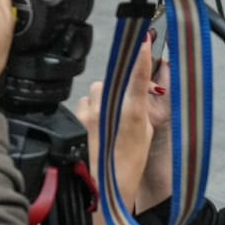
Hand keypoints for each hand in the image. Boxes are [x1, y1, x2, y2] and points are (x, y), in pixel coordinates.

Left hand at [75, 33, 163, 208]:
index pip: (137, 78)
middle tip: (124, 110)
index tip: (143, 39)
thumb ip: (142, 109)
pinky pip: (84, 103)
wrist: (106, 186)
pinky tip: (95, 126)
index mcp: (132, 112)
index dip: (141, 57)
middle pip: (113, 81)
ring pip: (97, 91)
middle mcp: (109, 109)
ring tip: (108, 122)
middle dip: (118, 89)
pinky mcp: (78, 119)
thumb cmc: (129, 164)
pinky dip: (90, 110)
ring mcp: (91, 113)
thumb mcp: (145, 134)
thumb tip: (140, 94)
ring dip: (103, 100)